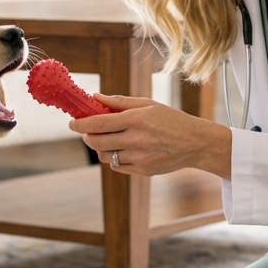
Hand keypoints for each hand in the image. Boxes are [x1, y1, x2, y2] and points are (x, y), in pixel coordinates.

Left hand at [68, 94, 231, 178]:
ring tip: (108, 139)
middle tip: (87, 132)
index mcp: (138, 119)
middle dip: (87, 136)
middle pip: (98, 141)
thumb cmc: (170, 120)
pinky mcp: (142, 170)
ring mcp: (140, 157)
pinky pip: (117, 166)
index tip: (72, 123)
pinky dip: (114, 158)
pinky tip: (122, 149)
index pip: (100, 122)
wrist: (195, 143)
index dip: (81, 124)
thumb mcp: (148, 104)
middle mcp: (137, 139)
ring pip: (105, 155)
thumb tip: (95, 97)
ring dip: (100, 147)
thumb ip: (120, 102)